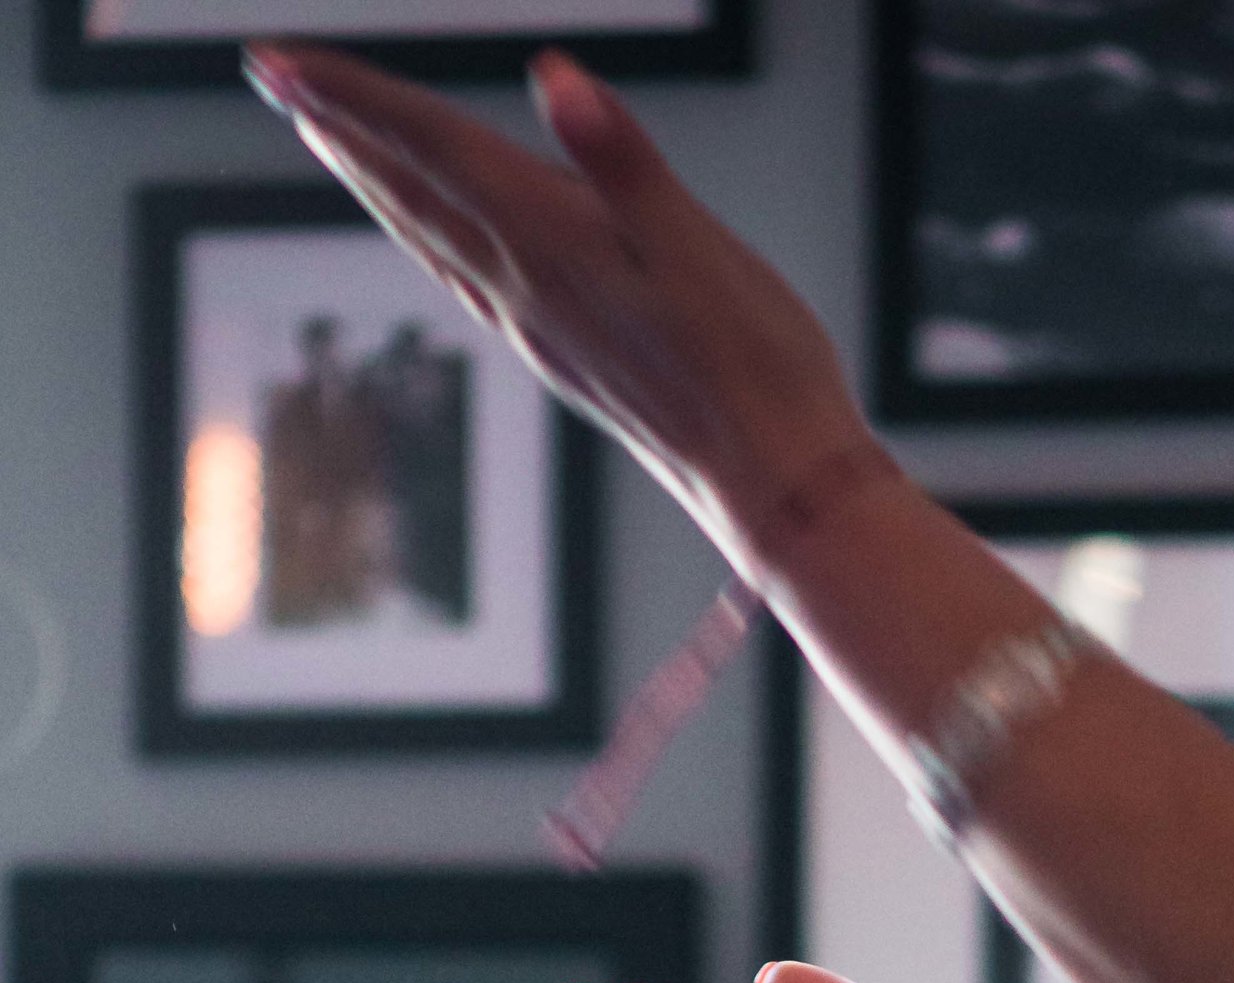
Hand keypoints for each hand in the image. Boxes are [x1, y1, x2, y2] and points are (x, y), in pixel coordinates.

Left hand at [242, 44, 873, 572]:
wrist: (780, 490)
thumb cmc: (758, 368)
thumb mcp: (699, 245)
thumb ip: (624, 160)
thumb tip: (558, 80)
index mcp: (553, 244)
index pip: (432, 147)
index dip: (353, 97)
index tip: (277, 63)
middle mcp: (528, 289)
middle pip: (412, 192)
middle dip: (342, 129)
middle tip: (275, 81)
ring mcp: (541, 330)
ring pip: (433, 239)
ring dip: (378, 183)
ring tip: (333, 141)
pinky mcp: (567, 359)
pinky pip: (471, 281)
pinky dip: (432, 238)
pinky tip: (436, 239)